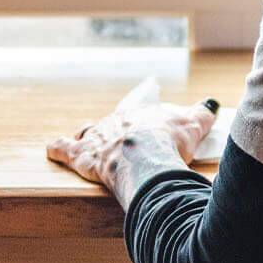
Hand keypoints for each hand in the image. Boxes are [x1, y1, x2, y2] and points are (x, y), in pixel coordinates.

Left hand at [46, 98, 216, 194]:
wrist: (147, 158)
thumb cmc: (169, 142)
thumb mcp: (192, 125)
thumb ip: (201, 114)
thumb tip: (210, 104)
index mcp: (141, 116)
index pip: (139, 115)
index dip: (143, 121)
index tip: (147, 124)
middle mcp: (115, 123)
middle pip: (113, 125)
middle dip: (117, 134)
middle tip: (123, 144)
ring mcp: (96, 138)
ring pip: (87, 133)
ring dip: (87, 138)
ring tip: (87, 143)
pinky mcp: (82, 156)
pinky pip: (64, 149)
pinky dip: (57, 148)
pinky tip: (52, 149)